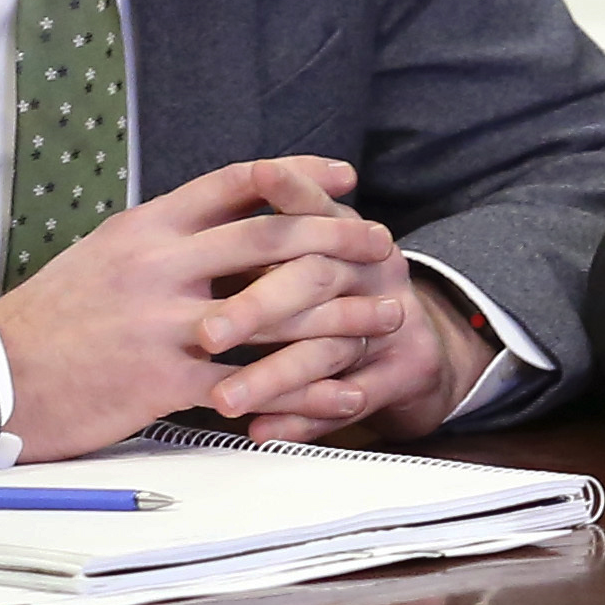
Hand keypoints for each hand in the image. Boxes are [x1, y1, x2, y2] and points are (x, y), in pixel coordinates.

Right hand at [0, 157, 412, 460]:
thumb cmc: (47, 320)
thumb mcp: (101, 256)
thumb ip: (162, 238)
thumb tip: (217, 217)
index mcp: (147, 228)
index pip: (236, 182)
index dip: (299, 174)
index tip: (345, 177)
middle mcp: (160, 265)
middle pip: (272, 237)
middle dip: (340, 236)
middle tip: (383, 243)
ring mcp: (163, 322)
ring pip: (276, 310)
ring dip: (343, 313)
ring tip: (387, 314)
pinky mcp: (162, 380)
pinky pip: (252, 382)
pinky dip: (306, 390)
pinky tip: (343, 393)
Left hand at [230, 188, 501, 445]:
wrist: (412, 344)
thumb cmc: (336, 293)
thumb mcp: (308, 253)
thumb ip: (263, 234)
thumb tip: (191, 217)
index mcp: (346, 232)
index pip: (317, 203)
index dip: (293, 189)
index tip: (260, 175)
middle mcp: (371, 269)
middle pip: (317, 278)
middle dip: (258, 306)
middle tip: (207, 333)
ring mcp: (392, 320)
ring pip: (332, 348)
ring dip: (274, 377)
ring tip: (223, 399)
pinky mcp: (404, 371)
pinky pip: (354, 399)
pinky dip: (305, 418)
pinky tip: (264, 430)